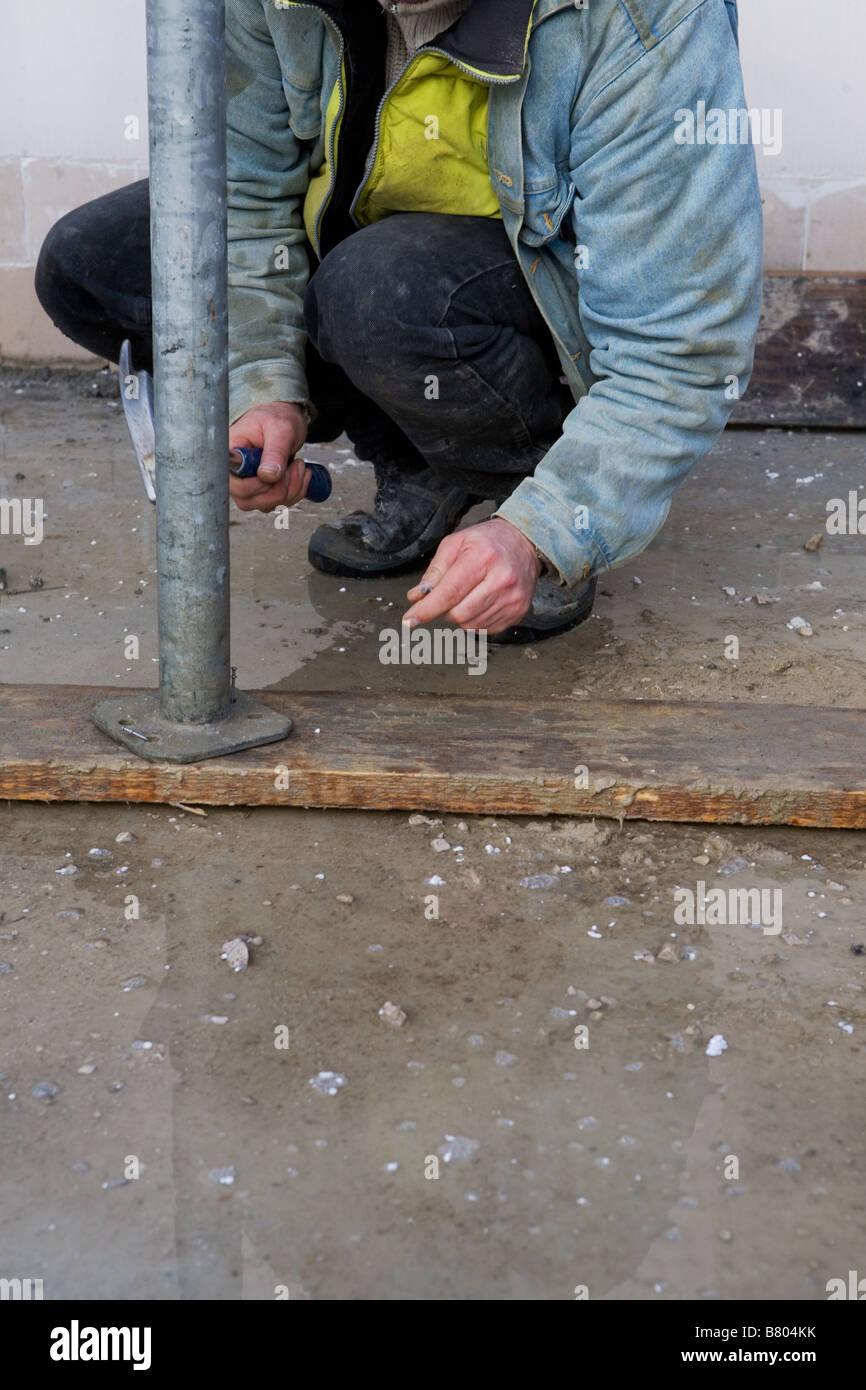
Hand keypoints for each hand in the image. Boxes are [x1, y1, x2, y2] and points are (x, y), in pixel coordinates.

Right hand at [229, 401, 309, 512]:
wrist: (284, 420)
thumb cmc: (277, 417)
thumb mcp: (280, 428)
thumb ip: (274, 451)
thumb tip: (267, 477)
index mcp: (230, 454)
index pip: (233, 484)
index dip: (256, 486)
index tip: (277, 472)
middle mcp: (235, 473)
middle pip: (247, 500)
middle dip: (279, 489)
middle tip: (297, 465)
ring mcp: (247, 484)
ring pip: (264, 505)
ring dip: (290, 491)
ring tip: (300, 465)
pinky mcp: (260, 491)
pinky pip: (275, 504)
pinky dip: (294, 493)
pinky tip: (300, 475)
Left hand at [403, 518, 541, 634]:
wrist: (524, 543)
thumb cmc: (486, 542)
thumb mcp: (456, 543)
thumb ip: (435, 571)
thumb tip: (416, 597)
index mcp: (483, 558)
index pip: (449, 593)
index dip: (426, 609)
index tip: (409, 621)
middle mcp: (502, 580)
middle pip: (459, 614)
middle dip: (445, 610)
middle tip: (449, 594)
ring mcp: (513, 599)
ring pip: (470, 625)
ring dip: (460, 615)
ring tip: (469, 594)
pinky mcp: (518, 612)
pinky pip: (485, 629)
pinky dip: (475, 620)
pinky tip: (482, 601)